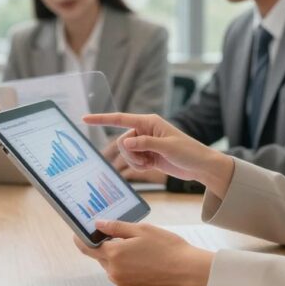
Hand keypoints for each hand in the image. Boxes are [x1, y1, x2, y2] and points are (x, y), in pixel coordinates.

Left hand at [73, 220, 213, 285]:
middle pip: (100, 255)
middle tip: (117, 233)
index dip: (81, 238)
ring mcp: (122, 281)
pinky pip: (119, 274)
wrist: (187, 270)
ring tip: (136, 246)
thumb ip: (116, 227)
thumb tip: (98, 224)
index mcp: (115, 253)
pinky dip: (124, 265)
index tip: (77, 232)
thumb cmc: (167, 247)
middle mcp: (114, 270)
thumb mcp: (141, 229)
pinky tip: (140, 258)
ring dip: (116, 255)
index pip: (88, 246)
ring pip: (110, 265)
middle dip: (105, 244)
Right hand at [84, 113, 233, 197]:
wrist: (200, 166)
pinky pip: (132, 161)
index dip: (101, 119)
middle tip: (145, 159)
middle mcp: (144, 130)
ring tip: (150, 163)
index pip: (120, 119)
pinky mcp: (147, 155)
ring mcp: (145, 143)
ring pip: (126, 153)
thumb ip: (145, 143)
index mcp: (149, 122)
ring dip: (134, 161)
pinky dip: (138, 166)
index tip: (84, 118)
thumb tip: (126, 143)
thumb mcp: (167, 147)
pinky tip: (151, 166)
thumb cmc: (188, 151)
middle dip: (129, 153)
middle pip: (122, 141)